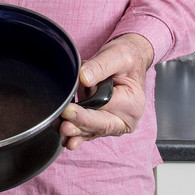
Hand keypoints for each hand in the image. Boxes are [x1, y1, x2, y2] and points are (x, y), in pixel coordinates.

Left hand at [59, 33, 154, 149]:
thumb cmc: (126, 57)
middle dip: (79, 127)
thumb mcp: (116, 56)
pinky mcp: (104, 122)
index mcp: (133, 103)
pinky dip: (78, 134)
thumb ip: (100, 66)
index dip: (85, 114)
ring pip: (92, 131)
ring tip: (62, 131)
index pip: (105, 112)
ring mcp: (115, 123)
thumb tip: (84, 78)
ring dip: (76, 133)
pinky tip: (67, 138)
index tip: (69, 111)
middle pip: (99, 126)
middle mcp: (126, 118)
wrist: (128, 60)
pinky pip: (90, 131)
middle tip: (63, 126)